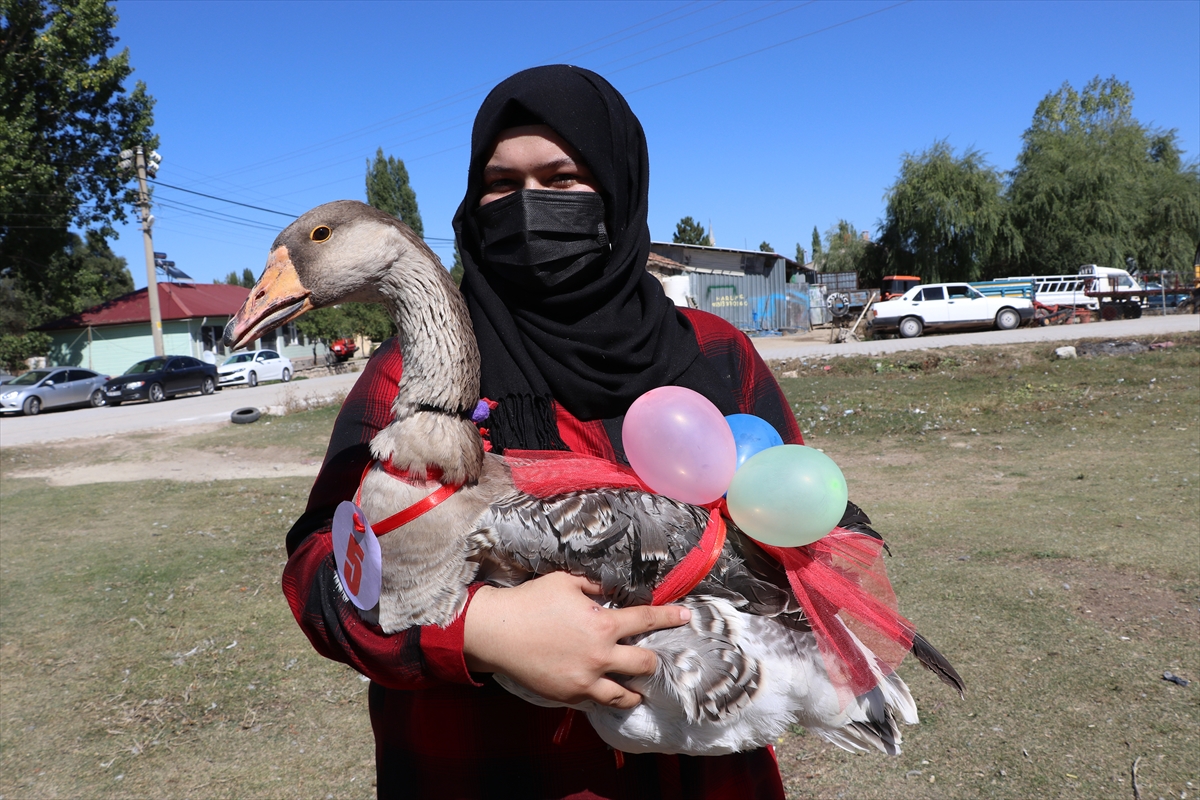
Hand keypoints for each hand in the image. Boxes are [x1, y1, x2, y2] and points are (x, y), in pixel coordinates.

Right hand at [463, 572, 689, 708]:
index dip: (670, 617)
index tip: (686, 617)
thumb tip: (613, 588)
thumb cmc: (532, 601)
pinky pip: (597, 702)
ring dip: (635, 689)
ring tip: (638, 688)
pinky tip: (608, 694)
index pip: (647, 619)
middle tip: (652, 656)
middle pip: (645, 663)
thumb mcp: (566, 582)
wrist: (498, 632)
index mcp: (603, 624)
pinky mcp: (570, 695)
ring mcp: (586, 680)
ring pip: (626, 694)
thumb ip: (595, 585)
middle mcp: (601, 656)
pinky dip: (606, 697)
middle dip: (653, 659)